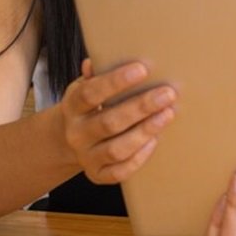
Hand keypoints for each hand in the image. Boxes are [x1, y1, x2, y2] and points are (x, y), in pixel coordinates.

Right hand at [58, 59, 175, 183]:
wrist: (68, 139)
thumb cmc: (89, 105)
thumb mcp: (86, 87)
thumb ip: (94, 75)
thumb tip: (94, 61)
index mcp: (73, 106)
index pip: (90, 93)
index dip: (115, 81)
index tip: (142, 69)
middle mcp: (77, 134)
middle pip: (109, 122)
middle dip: (141, 107)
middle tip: (168, 93)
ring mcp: (86, 156)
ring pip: (116, 149)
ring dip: (145, 131)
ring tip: (168, 114)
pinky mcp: (97, 174)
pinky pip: (119, 172)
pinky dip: (139, 158)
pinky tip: (155, 140)